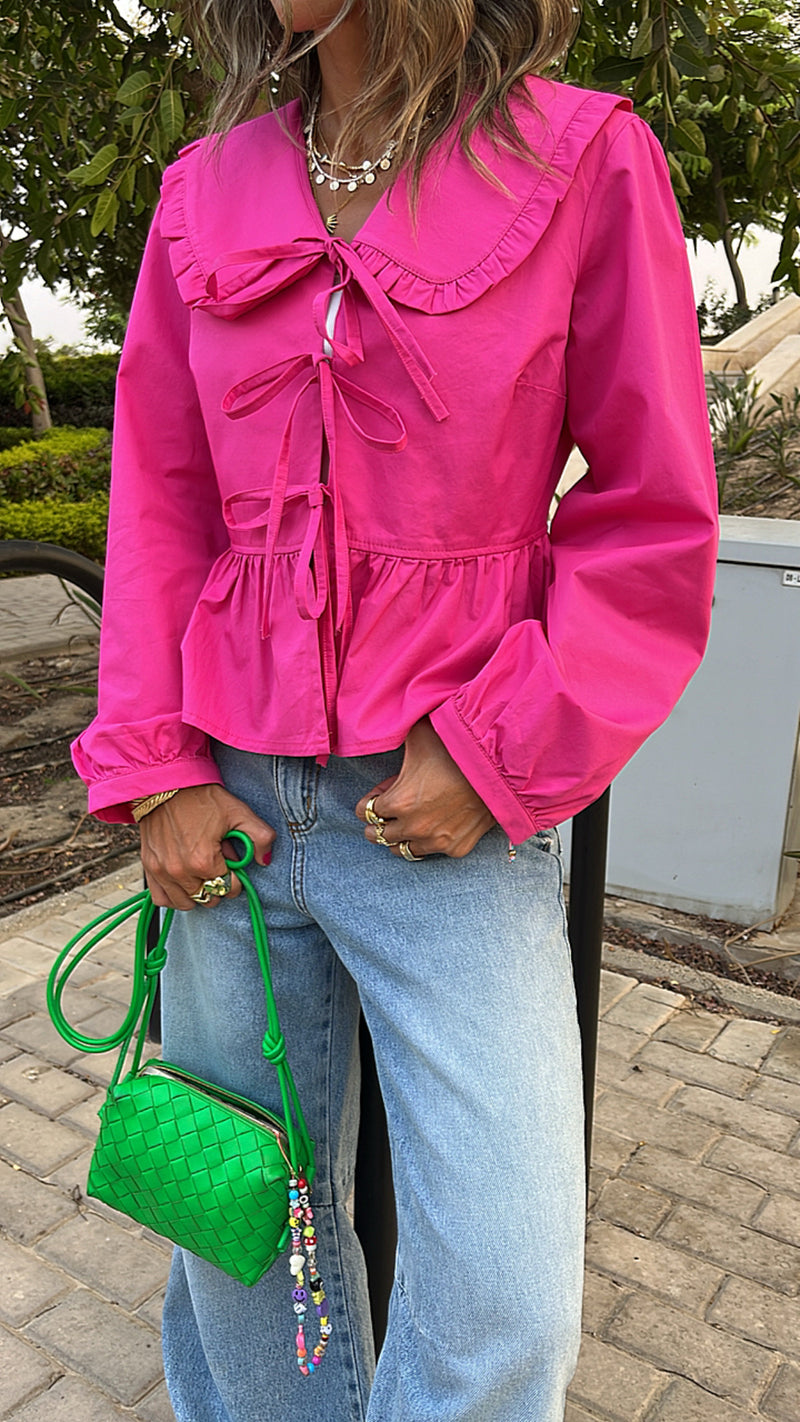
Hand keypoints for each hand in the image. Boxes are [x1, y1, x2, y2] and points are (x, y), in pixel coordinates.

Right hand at [139, 784, 275, 910]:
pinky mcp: (149, 868)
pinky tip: (183, 883)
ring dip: (198, 893)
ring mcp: (162, 872)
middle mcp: (180, 871)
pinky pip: (162, 899)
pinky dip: (174, 896)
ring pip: (186, 903)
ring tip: (201, 874)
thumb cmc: (200, 797)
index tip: (232, 863)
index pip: (229, 889)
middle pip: (210, 898)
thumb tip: (265, 860)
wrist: (165, 784)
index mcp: (204, 861)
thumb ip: (260, 836)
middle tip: (217, 864)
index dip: (236, 878)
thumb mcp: (238, 812)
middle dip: (219, 885)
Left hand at [355, 718, 495, 859]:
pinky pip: (431, 852)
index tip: (379, 795)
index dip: (369, 801)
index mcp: (398, 802)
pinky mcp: (456, 848)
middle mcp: (414, 827)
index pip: (364, 812)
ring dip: (399, 837)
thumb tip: (380, 727)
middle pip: (377, 835)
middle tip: (386, 813)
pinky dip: (428, 841)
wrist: (499, 767)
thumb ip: (395, 734)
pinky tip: (433, 826)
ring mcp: (436, 841)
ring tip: (405, 823)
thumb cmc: (457, 748)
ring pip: (402, 851)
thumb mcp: (418, 735)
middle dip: (378, 822)